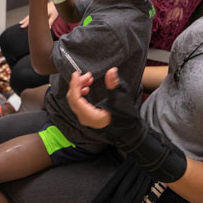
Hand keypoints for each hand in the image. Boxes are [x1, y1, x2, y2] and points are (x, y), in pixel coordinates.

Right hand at [19, 1, 57, 28]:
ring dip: (25, 18)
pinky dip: (28, 16)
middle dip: (25, 21)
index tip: (23, 25)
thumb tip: (47, 28)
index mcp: (41, 12)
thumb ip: (50, 22)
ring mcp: (38, 9)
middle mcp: (38, 10)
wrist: (56, 0)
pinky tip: (26, 18)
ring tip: (21, 22)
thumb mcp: (54, 16)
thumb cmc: (55, 9)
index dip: (28, 22)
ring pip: (30, 14)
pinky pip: (32, 13)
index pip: (33, 18)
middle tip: (21, 25)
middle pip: (30, 16)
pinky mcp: (38, 9)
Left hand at [68, 68, 185, 181]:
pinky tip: (87, 88)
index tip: (76, 74)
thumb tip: (111, 71)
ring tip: (89, 79)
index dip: (74, 86)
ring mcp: (85, 118)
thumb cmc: (125, 117)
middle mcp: (85, 119)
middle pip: (73, 99)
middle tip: (88, 75)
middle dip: (78, 85)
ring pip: (75, 101)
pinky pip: (78, 104)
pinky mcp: (87, 116)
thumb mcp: (120, 99)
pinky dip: (80, 94)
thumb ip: (114, 85)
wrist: (128, 131)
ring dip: (79, 88)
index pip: (76, 100)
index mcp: (91, 116)